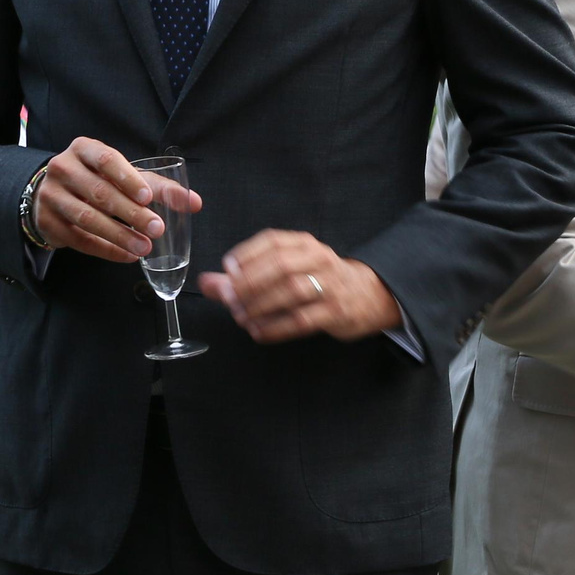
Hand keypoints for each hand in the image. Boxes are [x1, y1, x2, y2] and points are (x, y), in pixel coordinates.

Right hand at [33, 137, 198, 262]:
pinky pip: (79, 240)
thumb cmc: (94, 179)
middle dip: (130, 213)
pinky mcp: (47, 222)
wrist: (50, 193)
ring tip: (144, 247)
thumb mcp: (121, 175)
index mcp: (82, 150)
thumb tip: (194, 202)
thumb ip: (156, 187)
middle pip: (98, 192)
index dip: (127, 178)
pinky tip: (127, 256)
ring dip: (119, 235)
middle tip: (157, 228)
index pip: (105, 159)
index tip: (147, 197)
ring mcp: (51, 196)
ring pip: (87, 218)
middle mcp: (62, 168)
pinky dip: (106, 250)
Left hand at [196, 230, 400, 342]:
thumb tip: (205, 282)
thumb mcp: (286, 269)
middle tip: (229, 300)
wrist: (368, 294)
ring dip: (260, 306)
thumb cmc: (318, 278)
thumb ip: (243, 276)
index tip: (226, 271)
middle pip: (279, 266)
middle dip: (249, 284)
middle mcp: (318, 259)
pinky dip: (276, 327)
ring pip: (291, 292)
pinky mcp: (336, 312)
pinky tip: (259, 332)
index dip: (245, 255)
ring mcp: (330, 285)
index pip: (271, 241)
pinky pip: (302, 320)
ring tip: (241, 317)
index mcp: (303, 243)